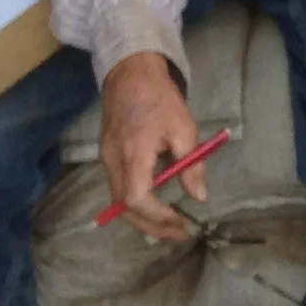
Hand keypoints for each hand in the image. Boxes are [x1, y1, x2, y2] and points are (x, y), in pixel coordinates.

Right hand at [100, 54, 205, 244]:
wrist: (130, 72)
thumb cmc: (160, 98)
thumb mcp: (184, 128)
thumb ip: (190, 165)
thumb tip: (199, 197)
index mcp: (132, 154)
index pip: (136, 199)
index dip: (158, 216)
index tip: (181, 223)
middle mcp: (113, 161)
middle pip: (123, 207)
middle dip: (150, 225)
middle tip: (178, 234)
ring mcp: (106, 159)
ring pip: (118, 200)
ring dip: (143, 217)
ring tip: (170, 224)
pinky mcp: (107, 155)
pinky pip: (119, 187)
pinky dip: (136, 203)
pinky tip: (156, 204)